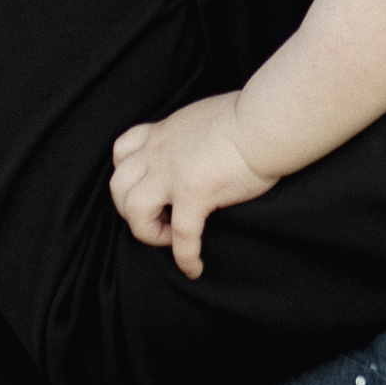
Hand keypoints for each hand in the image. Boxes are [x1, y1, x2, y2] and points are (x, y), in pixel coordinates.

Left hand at [111, 94, 276, 280]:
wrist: (267, 120)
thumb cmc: (251, 116)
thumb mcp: (206, 118)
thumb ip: (192, 136)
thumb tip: (202, 149)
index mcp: (164, 133)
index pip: (123, 150)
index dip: (127, 174)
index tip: (147, 187)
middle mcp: (160, 152)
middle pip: (118, 185)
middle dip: (128, 208)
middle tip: (156, 217)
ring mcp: (173, 174)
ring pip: (134, 210)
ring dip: (147, 231)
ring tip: (171, 238)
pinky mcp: (195, 193)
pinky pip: (181, 236)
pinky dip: (186, 258)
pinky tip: (195, 268)